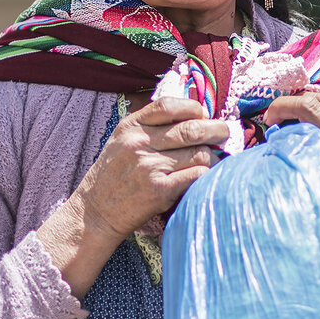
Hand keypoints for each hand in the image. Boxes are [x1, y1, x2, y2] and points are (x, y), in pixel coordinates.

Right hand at [39, 97, 227, 296]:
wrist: (95, 212)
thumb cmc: (113, 176)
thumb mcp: (122, 141)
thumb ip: (149, 126)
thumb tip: (192, 115)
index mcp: (131, 126)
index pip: (169, 105)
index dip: (193, 107)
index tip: (202, 115)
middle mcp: (139, 143)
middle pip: (192, 129)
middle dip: (216, 129)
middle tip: (224, 133)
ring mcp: (149, 166)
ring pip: (200, 153)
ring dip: (214, 157)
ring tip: (215, 160)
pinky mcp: (159, 190)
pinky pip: (197, 175)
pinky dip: (207, 174)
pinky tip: (206, 177)